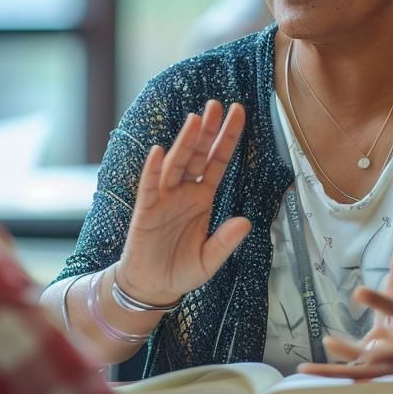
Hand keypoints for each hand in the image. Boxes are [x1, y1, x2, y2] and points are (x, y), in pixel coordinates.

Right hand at [115, 100, 251, 306]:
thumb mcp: (210, 260)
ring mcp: (164, 199)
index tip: (238, 114)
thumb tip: (246, 222)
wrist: (152, 288)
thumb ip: (226, 241)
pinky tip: (158, 152)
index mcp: (202, 198)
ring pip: (176, 164)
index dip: (227, 139)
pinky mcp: (146, 211)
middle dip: (208, 130)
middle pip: (198, 155)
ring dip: (185, 142)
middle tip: (217, 105)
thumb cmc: (180, 270)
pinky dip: (152, 169)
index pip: (218, 163)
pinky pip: (149, 186)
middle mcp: (184, 192)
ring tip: (195, 120)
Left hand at [298, 243, 392, 378]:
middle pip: (380, 351)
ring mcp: (390, 362)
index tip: (358, 292)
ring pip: (363, 369)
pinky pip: (355, 372)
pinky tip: (309, 373)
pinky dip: (335, 374)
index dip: (377, 300)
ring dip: (336, 370)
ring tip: (306, 367)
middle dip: (356, 351)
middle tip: (329, 342)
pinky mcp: (377, 368)